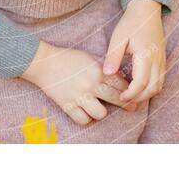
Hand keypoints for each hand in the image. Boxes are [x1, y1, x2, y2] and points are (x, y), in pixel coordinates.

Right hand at [20, 41, 135, 124]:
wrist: (44, 63)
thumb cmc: (68, 58)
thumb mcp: (89, 58)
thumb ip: (103, 68)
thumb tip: (119, 78)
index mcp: (97, 71)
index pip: (120, 83)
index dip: (129, 89)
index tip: (134, 94)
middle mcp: (91, 85)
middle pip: (116, 98)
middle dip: (127, 104)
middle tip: (132, 107)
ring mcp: (79, 96)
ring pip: (101, 113)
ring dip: (101, 112)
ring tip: (99, 108)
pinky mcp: (68, 105)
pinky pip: (83, 120)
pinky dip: (86, 118)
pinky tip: (86, 113)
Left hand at [103, 0, 165, 104]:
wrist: (147, 9)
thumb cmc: (131, 22)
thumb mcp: (118, 37)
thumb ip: (113, 56)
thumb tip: (107, 74)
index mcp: (146, 55)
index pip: (141, 83)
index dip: (131, 94)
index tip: (120, 98)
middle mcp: (157, 60)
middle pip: (153, 88)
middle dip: (139, 98)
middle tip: (124, 101)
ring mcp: (162, 60)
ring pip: (159, 85)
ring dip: (146, 94)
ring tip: (130, 95)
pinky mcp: (162, 60)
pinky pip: (160, 79)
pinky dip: (150, 87)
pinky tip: (137, 86)